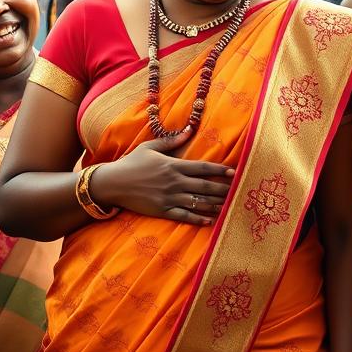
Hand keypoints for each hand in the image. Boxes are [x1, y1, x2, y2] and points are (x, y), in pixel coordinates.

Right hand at [93, 126, 234, 225]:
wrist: (113, 183)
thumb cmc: (131, 163)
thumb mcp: (150, 147)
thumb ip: (171, 141)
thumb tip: (189, 130)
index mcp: (173, 166)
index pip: (203, 168)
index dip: (220, 171)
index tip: (234, 173)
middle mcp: (174, 182)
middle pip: (205, 187)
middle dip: (223, 189)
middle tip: (239, 191)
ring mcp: (169, 198)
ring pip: (198, 203)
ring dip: (215, 205)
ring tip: (229, 207)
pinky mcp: (162, 210)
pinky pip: (184, 216)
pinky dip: (198, 219)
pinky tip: (210, 221)